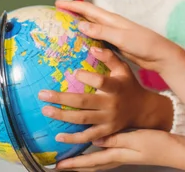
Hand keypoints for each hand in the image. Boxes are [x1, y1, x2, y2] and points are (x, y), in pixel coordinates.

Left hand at [39, 48, 170, 143]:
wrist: (142, 110)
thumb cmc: (128, 85)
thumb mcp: (123, 69)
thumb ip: (109, 57)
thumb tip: (92, 47)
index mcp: (116, 87)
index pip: (100, 82)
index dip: (87, 77)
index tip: (73, 72)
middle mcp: (111, 105)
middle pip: (84, 102)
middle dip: (62, 99)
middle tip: (42, 95)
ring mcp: (108, 120)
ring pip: (82, 119)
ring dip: (62, 116)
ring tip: (45, 110)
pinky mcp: (106, 131)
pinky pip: (88, 136)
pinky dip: (73, 138)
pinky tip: (58, 136)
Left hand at [54, 129, 180, 170]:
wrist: (174, 149)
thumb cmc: (158, 144)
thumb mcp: (136, 138)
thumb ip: (115, 139)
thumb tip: (94, 139)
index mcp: (117, 155)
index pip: (89, 162)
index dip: (73, 163)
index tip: (57, 165)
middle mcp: (116, 158)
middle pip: (89, 166)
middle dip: (73, 167)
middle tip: (57, 166)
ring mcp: (121, 157)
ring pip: (95, 163)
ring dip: (81, 163)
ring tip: (69, 161)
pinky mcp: (126, 152)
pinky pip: (104, 156)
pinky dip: (93, 157)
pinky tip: (93, 149)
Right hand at [55, 0, 183, 72]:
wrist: (160, 54)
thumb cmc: (144, 44)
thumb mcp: (121, 38)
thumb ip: (102, 31)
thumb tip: (81, 24)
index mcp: (112, 19)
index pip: (88, 9)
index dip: (72, 5)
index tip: (57, 4)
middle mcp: (112, 24)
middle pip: (88, 15)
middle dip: (73, 12)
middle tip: (56, 13)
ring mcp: (114, 34)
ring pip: (92, 27)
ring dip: (78, 25)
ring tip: (64, 27)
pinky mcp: (116, 44)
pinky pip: (97, 38)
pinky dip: (87, 38)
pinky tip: (81, 45)